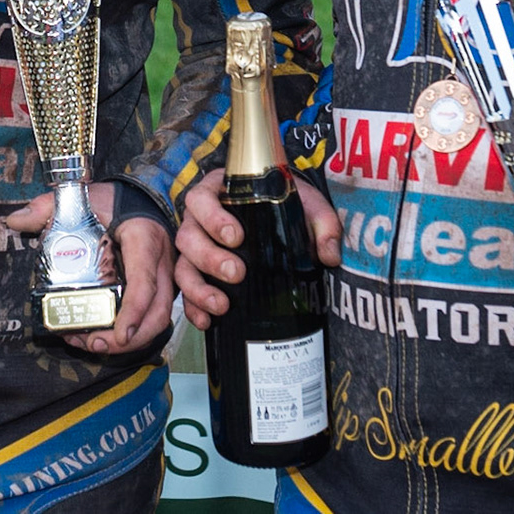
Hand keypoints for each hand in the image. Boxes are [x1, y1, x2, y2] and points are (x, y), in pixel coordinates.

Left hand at [5, 183, 174, 356]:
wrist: (139, 200)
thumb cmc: (114, 202)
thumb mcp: (85, 198)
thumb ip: (49, 208)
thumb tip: (14, 222)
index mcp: (144, 240)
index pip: (144, 281)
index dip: (134, 311)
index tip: (120, 335)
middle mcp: (160, 264)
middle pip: (157, 311)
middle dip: (129, 337)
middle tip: (95, 344)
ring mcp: (162, 279)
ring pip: (157, 319)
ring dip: (129, 341)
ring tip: (92, 344)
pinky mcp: (157, 290)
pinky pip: (150, 318)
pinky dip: (130, 334)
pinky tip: (100, 336)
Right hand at [173, 168, 341, 329]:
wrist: (281, 215)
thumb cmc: (288, 204)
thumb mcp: (308, 205)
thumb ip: (322, 223)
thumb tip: (329, 256)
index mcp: (218, 192)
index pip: (202, 199)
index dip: (213, 218)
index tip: (236, 236)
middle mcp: (198, 219)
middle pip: (189, 236)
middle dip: (209, 257)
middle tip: (236, 272)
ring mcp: (195, 247)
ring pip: (183, 265)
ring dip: (198, 287)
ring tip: (222, 304)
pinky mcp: (197, 272)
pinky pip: (185, 290)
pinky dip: (193, 306)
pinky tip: (207, 321)